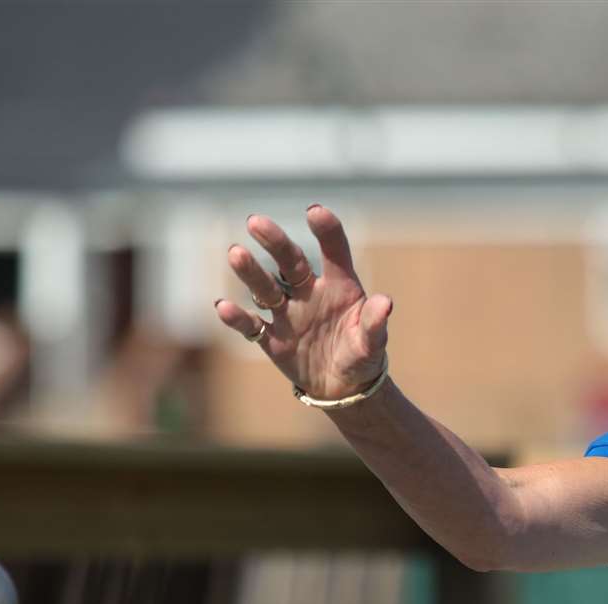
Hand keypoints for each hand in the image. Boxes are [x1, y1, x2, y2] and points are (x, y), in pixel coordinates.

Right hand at [213, 205, 390, 399]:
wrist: (343, 387)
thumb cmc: (362, 356)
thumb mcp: (373, 343)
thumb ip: (375, 323)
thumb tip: (385, 303)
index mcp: (340, 285)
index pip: (334, 251)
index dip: (326, 231)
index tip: (314, 212)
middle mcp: (309, 292)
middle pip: (290, 262)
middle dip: (275, 242)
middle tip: (255, 222)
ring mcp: (288, 314)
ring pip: (265, 287)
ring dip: (250, 272)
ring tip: (235, 253)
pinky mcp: (271, 338)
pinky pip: (252, 326)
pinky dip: (237, 318)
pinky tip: (223, 306)